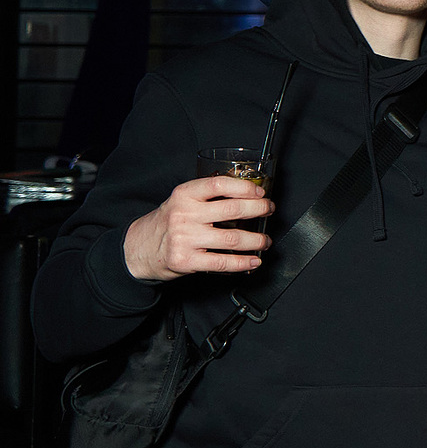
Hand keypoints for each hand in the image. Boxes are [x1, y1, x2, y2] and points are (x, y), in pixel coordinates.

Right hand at [122, 175, 273, 282]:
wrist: (137, 249)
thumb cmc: (167, 223)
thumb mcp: (181, 201)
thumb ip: (207, 197)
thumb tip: (248, 195)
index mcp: (184, 195)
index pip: (219, 184)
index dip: (245, 187)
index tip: (260, 193)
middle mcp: (185, 214)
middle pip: (233, 209)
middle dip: (259, 210)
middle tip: (269, 211)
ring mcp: (185, 238)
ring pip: (233, 238)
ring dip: (256, 240)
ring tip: (265, 241)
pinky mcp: (186, 261)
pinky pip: (222, 262)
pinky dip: (243, 262)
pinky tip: (254, 260)